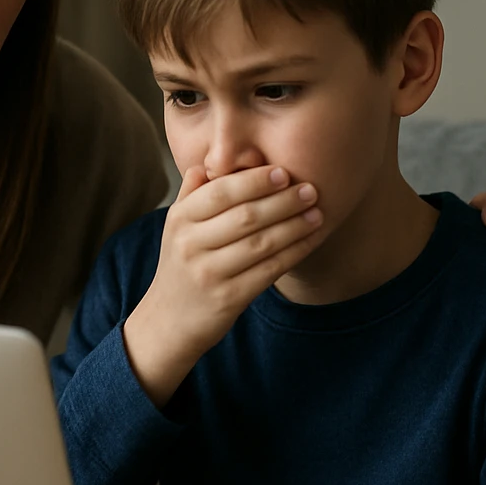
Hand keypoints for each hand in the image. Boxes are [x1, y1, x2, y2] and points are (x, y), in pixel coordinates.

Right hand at [124, 165, 322, 405]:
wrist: (168, 321)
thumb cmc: (182, 266)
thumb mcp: (176, 227)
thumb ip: (192, 193)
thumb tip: (210, 163)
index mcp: (179, 219)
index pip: (221, 192)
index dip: (255, 181)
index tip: (283, 172)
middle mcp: (191, 245)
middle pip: (246, 216)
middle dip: (283, 201)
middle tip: (310, 189)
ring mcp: (209, 274)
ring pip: (261, 243)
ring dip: (294, 226)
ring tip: (317, 212)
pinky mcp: (228, 298)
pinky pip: (269, 270)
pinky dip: (294, 253)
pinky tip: (310, 240)